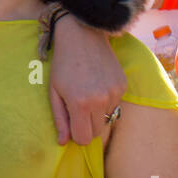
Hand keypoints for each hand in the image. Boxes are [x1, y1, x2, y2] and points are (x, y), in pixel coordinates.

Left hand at [47, 14, 127, 145]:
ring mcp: (114, 93)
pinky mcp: (123, 86)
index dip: (76, 134)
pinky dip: (106, 101)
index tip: (71, 123)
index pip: (83, 138)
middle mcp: (101, 101)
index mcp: (80, 103)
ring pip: (106, 118)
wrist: (83, 35)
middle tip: (77, 108)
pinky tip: (97, 84)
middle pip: (96, 132)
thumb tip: (63, 142)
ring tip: (87, 92)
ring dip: (97, 113)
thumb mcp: (54, 91)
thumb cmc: (63, 63)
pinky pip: (115, 105)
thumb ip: (60, 119)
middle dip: (86, 126)